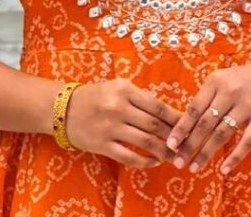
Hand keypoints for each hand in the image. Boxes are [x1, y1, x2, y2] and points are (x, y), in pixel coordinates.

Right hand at [65, 79, 180, 167]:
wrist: (62, 108)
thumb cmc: (94, 97)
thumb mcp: (115, 88)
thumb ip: (139, 99)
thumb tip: (170, 116)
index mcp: (123, 89)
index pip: (158, 106)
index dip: (176, 119)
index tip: (189, 128)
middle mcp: (117, 106)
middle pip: (155, 125)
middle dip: (174, 138)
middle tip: (185, 146)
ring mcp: (110, 127)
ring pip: (146, 142)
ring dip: (164, 152)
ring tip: (173, 156)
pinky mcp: (103, 144)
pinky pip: (131, 157)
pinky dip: (146, 162)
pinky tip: (154, 162)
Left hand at [166, 55, 250, 175]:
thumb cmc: (248, 79)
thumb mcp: (225, 79)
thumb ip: (209, 97)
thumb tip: (187, 120)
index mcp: (215, 81)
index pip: (193, 108)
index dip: (181, 127)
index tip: (170, 143)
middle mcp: (229, 92)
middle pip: (205, 123)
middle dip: (189, 144)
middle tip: (177, 161)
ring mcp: (247, 106)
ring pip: (222, 134)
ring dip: (206, 153)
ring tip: (194, 167)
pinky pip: (247, 141)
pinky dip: (234, 157)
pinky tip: (223, 169)